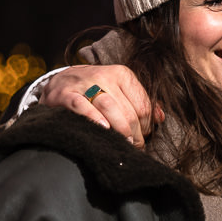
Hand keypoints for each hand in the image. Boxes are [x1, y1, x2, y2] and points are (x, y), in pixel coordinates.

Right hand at [40, 66, 160, 147]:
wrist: (60, 82)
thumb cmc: (95, 90)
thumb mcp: (119, 90)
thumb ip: (140, 102)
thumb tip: (160, 117)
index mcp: (122, 74)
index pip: (143, 105)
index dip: (147, 126)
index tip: (142, 136)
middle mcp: (105, 76)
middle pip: (128, 111)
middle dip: (134, 134)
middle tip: (133, 146)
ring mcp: (84, 83)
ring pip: (109, 107)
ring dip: (119, 129)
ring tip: (122, 143)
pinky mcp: (66, 94)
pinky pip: (82, 106)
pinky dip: (93, 118)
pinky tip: (102, 129)